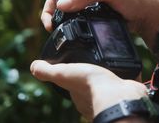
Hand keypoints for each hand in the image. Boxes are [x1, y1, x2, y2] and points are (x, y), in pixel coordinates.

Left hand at [30, 60, 146, 120]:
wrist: (118, 94)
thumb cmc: (90, 84)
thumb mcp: (63, 73)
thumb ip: (48, 71)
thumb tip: (34, 66)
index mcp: (77, 94)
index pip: (72, 84)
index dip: (72, 74)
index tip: (75, 65)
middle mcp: (92, 97)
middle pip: (89, 84)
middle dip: (91, 73)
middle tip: (92, 60)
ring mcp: (109, 94)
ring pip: (106, 83)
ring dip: (107, 74)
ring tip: (108, 60)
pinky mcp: (124, 90)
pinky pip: (122, 81)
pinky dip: (121, 74)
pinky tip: (122, 66)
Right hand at [41, 0, 158, 49]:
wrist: (144, 11)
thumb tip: (61, 5)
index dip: (48, 10)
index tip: (49, 26)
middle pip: (58, 6)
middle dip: (52, 18)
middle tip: (53, 33)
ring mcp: (86, 5)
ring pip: (66, 15)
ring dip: (61, 24)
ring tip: (61, 36)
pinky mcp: (91, 15)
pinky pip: (76, 21)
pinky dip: (71, 28)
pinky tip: (73, 35)